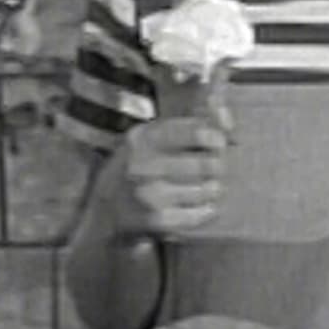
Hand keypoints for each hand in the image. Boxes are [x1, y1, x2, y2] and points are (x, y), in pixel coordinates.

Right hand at [113, 116, 227, 235]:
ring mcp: (150, 194)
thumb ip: (186, 123)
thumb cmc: (135, 168)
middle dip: (218, 166)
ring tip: (209, 187)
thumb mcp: (149, 137)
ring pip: (206, 190)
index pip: (195, 131)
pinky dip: (206, 209)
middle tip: (216, 168)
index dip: (215, 137)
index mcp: (143, 139)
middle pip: (206, 163)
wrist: (105, 211)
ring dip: (214, 188)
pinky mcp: (157, 220)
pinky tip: (202, 205)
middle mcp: (144, 165)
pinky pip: (199, 213)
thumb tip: (224, 108)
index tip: (219, 143)